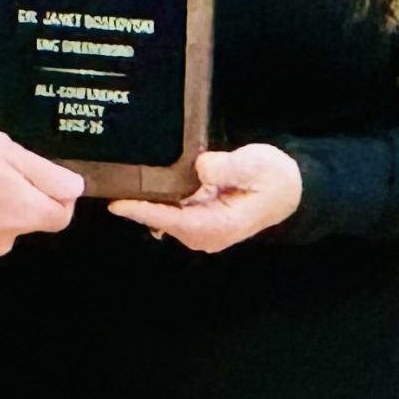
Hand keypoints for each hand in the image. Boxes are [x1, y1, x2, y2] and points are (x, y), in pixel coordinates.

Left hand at [109, 143, 302, 252]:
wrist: (290, 188)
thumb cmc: (274, 177)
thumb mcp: (255, 165)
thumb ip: (228, 166)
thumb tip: (201, 167)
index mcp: (218, 225)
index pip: (173, 220)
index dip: (144, 211)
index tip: (118, 203)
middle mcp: (206, 233)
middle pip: (163, 220)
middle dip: (137, 205)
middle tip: (109, 184)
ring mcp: (202, 227)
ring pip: (166, 216)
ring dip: (145, 201)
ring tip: (118, 181)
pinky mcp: (200, 217)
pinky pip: (173, 210)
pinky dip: (157, 198)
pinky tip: (142, 182)